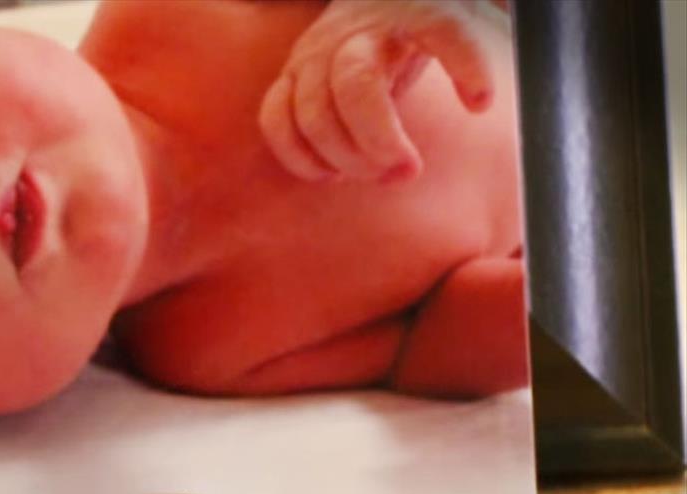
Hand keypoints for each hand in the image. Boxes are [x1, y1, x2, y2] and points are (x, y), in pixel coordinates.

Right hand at [258, 0, 496, 182]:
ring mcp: (315, 54)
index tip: (482, 104)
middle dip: (379, 139)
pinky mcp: (289, 79)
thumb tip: (518, 95)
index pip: (441, 28)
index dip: (463, 63)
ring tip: (377, 176)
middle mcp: (358, 31)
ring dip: (342, 156)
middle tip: (407, 173)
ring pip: (312, 109)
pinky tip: (330, 174)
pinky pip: (276, 120)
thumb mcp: (473, 27)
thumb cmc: (433, 27)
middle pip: (356, 84)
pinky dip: (298, 156)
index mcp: (418, 11)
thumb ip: (499, 50)